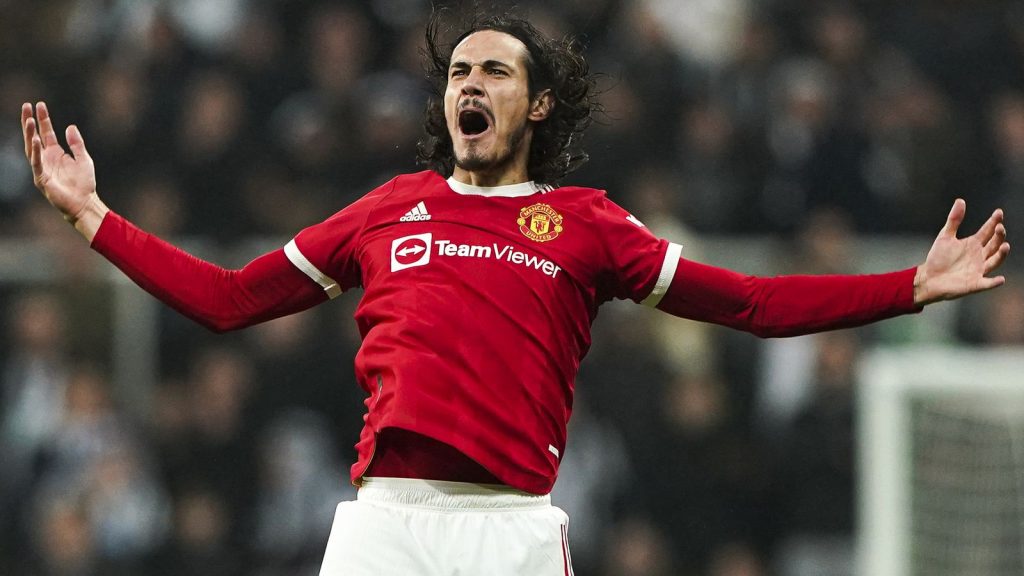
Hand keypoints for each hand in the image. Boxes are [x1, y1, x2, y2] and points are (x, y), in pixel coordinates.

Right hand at [22, 101, 107, 239]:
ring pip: (32, 147)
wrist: (85, 203)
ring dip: (29, 133)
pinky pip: (37, 163)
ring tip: (28, 119)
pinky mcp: (42, 179)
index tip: (39, 104)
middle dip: (30, 122)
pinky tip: (35, 140)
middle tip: (26, 106)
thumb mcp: (84, 159)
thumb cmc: (85, 183)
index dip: (43, 119)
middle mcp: (46, 158)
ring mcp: (42, 168)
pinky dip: (35, 152)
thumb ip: (77, 143)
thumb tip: (70, 126)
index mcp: (55, 153)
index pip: (46, 132)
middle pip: (35, 136)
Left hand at [914, 198, 1009, 304]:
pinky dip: (994, 282)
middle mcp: (979, 256)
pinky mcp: (975, 284)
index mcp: (973, 244)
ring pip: (995, 261)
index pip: (987, 231)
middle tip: (999, 227)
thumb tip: (960, 200)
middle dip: (998, 236)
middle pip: (993, 244)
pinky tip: (1001, 279)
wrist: (929, 278)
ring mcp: (979, 270)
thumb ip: (954, 220)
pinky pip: (987, 283)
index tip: (999, 212)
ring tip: (1005, 245)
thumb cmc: (938, 258)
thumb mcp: (945, 236)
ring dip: (1001, 254)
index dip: (993, 222)